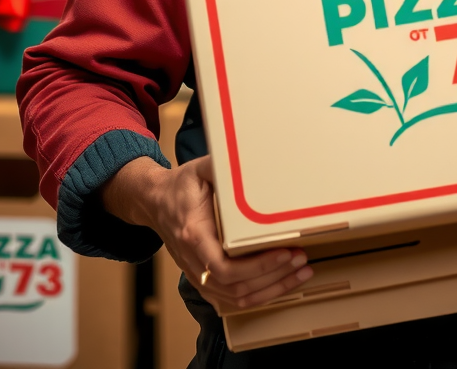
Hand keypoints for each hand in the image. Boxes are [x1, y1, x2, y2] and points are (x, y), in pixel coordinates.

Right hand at [101, 156, 312, 309]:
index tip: (285, 252)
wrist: (154, 202)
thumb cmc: (179, 186)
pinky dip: (258, 296)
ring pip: (235, 298)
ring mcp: (197, 275)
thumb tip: (248, 157)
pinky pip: (231, 298)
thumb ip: (222, 166)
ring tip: (299, 273)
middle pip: (235, 286)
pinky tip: (280, 285)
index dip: (257, 265)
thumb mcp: (199, 169)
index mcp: (193, 234)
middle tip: (301, 261)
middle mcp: (193, 261)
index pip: (224, 266)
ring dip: (271, 289)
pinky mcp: (203, 279)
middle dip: (273, 277)